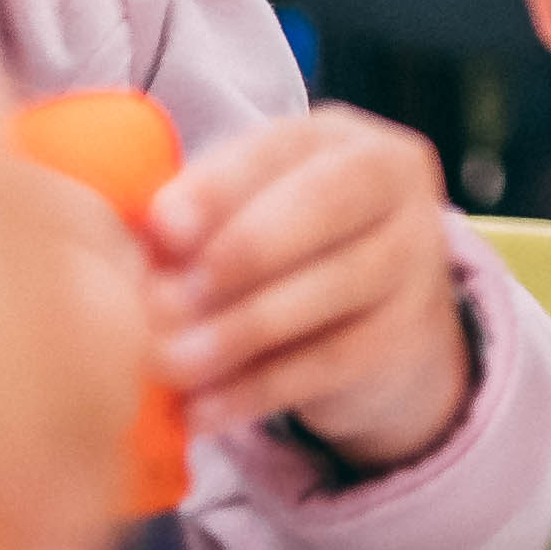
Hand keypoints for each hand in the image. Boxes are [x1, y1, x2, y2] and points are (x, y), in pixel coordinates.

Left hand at [149, 107, 472, 465]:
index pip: (282, 144)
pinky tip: (203, 411)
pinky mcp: (408, 331)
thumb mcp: (245, 211)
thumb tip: (135, 241)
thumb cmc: (281, 247)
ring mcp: (415, 256)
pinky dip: (260, 389)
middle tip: (165, 302)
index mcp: (339, 138)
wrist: (372, 317)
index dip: (220, 185)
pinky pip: (332, 360)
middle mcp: (394, 182)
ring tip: (172, 364)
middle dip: (242, 250)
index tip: (161, 227)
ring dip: (242, 329)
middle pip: (327, 202)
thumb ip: (194, 218)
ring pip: (334, 285)